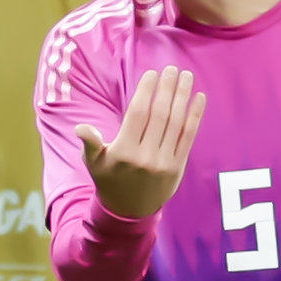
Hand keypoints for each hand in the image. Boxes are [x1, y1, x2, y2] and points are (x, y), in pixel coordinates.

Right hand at [75, 67, 201, 219]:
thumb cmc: (109, 179)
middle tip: (172, 69)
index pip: (137, 114)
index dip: (146, 91)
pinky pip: (188, 137)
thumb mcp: (94, 162)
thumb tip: (81, 128)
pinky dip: (195, 116)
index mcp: (123, 151)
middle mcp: (145, 157)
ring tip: (186, 77)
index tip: (152, 74)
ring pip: (176, 123)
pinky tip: (199, 98)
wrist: (129, 211)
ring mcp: (163, 162)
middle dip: (167, 89)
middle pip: (159, 115)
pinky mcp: (177, 167)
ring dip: (183, 97)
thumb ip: (90, 143)